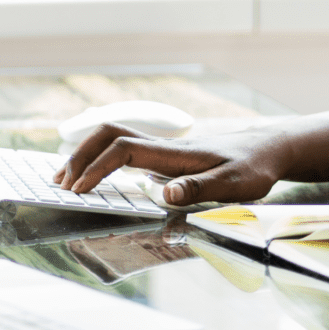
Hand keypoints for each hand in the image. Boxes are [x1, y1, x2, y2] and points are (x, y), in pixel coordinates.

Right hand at [53, 123, 290, 205]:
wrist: (269, 149)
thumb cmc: (254, 167)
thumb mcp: (235, 183)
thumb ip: (201, 187)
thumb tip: (166, 193)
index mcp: (174, 153)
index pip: (123, 150)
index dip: (97, 168)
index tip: (79, 190)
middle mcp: (162, 147)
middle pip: (108, 136)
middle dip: (79, 156)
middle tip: (60, 184)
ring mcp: (162, 150)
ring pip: (112, 140)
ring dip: (85, 156)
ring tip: (63, 180)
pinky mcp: (165, 157)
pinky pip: (123, 150)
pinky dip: (100, 159)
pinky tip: (94, 177)